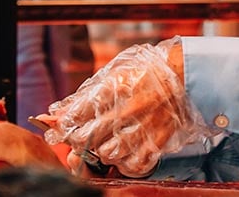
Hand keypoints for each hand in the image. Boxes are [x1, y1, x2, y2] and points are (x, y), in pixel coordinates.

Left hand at [37, 38, 209, 177]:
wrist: (183, 74)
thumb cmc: (145, 72)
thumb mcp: (113, 74)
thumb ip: (83, 94)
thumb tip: (55, 112)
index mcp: (114, 88)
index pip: (76, 115)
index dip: (64, 125)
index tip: (64, 127)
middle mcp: (127, 108)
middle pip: (87, 138)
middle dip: (78, 141)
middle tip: (82, 137)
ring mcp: (144, 126)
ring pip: (107, 154)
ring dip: (101, 152)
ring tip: (106, 142)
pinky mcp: (158, 141)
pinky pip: (133, 165)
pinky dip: (124, 163)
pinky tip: (124, 152)